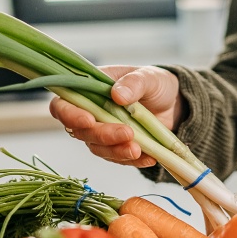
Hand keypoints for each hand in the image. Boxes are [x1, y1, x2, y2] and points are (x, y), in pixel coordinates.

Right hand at [48, 66, 182, 167]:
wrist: (174, 104)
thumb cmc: (155, 84)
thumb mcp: (149, 77)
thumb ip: (133, 83)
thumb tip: (117, 94)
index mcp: (89, 90)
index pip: (62, 105)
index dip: (69, 115)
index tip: (89, 120)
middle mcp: (90, 113)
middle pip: (81, 132)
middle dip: (103, 135)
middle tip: (127, 133)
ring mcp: (103, 132)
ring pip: (98, 148)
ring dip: (117, 151)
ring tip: (138, 149)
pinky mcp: (117, 148)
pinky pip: (118, 159)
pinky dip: (132, 160)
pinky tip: (149, 157)